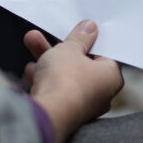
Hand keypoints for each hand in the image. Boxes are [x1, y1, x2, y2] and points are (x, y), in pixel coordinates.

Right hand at [23, 20, 123, 142]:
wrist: (46, 114)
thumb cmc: (65, 80)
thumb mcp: (70, 49)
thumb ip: (79, 38)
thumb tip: (90, 28)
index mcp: (111, 77)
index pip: (105, 54)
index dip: (92, 40)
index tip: (81, 29)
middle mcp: (100, 94)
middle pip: (81, 64)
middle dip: (61, 47)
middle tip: (52, 33)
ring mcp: (82, 107)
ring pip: (65, 77)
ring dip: (48, 60)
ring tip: (32, 40)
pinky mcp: (64, 115)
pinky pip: (55, 92)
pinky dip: (44, 79)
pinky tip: (31, 69)